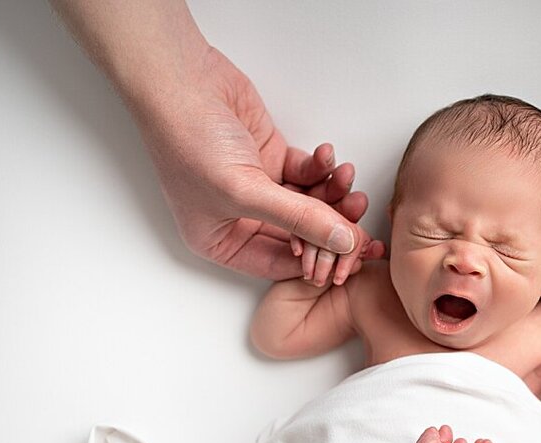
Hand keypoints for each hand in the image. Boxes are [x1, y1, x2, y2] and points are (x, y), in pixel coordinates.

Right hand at [134, 45, 383, 279]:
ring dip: (331, 195)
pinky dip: (322, 168)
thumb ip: (299, 219)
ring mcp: (257, 188)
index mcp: (221, 241)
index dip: (317, 262)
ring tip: (348, 180)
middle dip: (330, 226)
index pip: (280, 264)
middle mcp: (239, 219)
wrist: (180, 80)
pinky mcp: (270, 159)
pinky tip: (329, 157)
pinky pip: (306, 175)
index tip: (352, 256)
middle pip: (299, 235)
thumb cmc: (189, 140)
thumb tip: (343, 243)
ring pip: (307, 204)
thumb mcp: (245, 191)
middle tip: (360, 218)